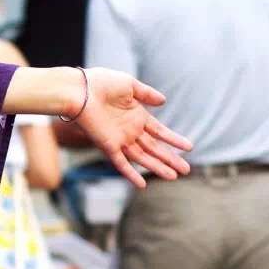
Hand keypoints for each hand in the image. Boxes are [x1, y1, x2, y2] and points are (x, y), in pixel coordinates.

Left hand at [73, 68, 191, 188]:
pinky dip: (131, 174)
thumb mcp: (129, 85)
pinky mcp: (107, 145)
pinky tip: (142, 184)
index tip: (189, 147)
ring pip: (142, 158)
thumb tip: (163, 101)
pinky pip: (121, 163)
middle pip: (154, 148)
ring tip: (174, 177)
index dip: (173, 140)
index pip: (159, 131)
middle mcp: (129, 130)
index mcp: (136, 115)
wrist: (80, 90)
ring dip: (158, 167)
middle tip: (187, 170)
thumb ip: (146, 94)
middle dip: (170, 159)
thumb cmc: (101, 83)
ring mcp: (119, 139)